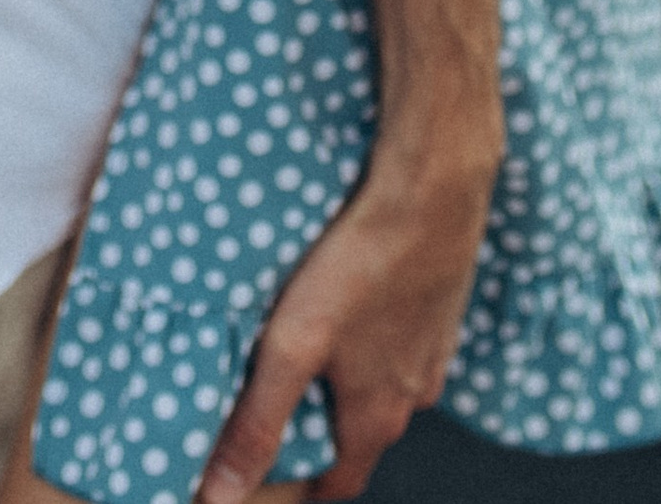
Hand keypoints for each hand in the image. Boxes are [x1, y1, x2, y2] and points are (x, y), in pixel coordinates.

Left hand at [198, 108, 502, 503]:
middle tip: (274, 398)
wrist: (433, 187)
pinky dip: (373, 335)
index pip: (337, 482)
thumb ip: (257, 422)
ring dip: (347, 377)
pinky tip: (351, 299)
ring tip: (306, 344)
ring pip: (382, 382)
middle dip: (318, 427)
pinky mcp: (439, 303)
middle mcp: (412, 393)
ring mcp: (432, 348)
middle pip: (359, 432)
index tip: (264, 473)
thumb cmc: (362, 262)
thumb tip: (220, 494)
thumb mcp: (293, 345)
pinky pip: (402, 338)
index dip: (298, 484)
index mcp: (376, 416)